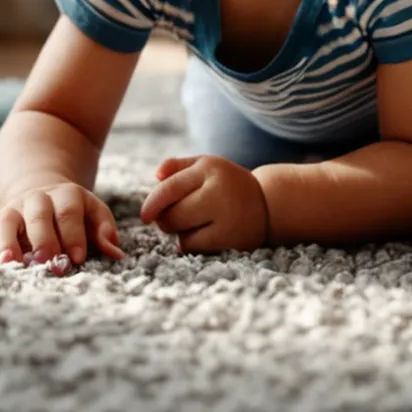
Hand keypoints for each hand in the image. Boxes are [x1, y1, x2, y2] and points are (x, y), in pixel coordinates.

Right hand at [0, 181, 124, 264]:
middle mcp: (37, 200)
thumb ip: (104, 231)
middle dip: (43, 238)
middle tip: (47, 261)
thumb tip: (116, 253)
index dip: (74, 234)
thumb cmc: (73, 212)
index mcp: (66, 195)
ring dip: (7, 241)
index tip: (78, 258)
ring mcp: (14, 210)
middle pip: (38, 215)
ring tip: (9, 262)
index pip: (70, 212)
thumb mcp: (92, 213)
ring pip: (6, 221)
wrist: (40, 191)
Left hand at [140, 155, 268, 253]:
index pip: (170, 188)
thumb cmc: (226, 183)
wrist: (267, 203)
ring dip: (178, 232)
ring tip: (192, 223)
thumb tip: (156, 176)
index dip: (152, 203)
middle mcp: (218, 191)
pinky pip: (194, 247)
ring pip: (183, 234)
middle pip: (174, 215)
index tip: (144, 216)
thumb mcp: (205, 165)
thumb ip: (178, 167)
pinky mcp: (231, 239)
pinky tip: (200, 234)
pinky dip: (189, 244)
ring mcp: (226, 217)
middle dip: (164, 220)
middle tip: (169, 218)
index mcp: (209, 168)